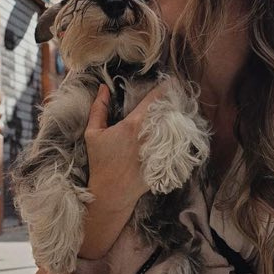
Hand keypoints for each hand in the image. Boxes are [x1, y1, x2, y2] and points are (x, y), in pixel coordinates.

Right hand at [81, 80, 165, 216]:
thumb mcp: (93, 134)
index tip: (170, 80)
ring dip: (178, 116)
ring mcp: (160, 147)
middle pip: (170, 109)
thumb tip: (103, 87)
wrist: (111, 193)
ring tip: (178, 111)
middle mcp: (151, 134)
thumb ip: (98, 108)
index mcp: (134, 124)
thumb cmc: (100, 162)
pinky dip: (180, 134)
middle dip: (173, 101)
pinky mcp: (166, 159)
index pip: (155, 98)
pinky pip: (178, 142)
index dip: (165, 87)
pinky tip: (178, 131)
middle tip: (175, 94)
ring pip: (176, 124)